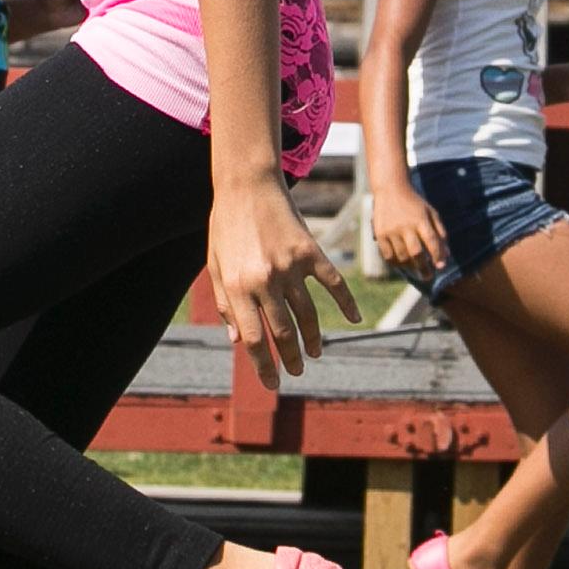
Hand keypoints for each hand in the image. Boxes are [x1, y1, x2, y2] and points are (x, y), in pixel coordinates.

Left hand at [211, 178, 362, 388]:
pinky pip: (333, 284)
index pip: (254, 339)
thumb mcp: (216, 266)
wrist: (247, 184)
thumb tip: (238, 341)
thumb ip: (225, 304)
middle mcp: (266, 280)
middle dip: (290, 359)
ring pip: (308, 314)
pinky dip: (345, 303)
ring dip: (313, 339)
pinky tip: (352, 320)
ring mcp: (291, 266)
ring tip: (314, 354)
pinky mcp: (310, 251)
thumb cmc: (225, 226)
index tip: (272, 383)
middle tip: (295, 372)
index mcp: (239, 287)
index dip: (264, 366)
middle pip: (283, 332)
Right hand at [371, 181, 449, 283]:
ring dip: (410, 266)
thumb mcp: (431, 214)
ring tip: (415, 268)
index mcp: (421, 219)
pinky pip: (388, 256)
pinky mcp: (379, 234)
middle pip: (416, 253)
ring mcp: (391, 230)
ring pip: (402, 257)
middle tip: (428, 276)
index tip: (441, 267)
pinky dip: (396, 264)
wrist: (391, 189)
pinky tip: (402, 264)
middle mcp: (405, 225)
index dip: (438, 257)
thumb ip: (440, 234)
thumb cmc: (415, 204)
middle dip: (424, 268)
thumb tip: (446, 256)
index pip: (432, 242)